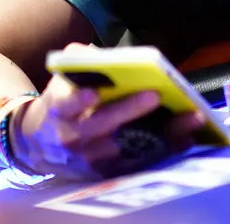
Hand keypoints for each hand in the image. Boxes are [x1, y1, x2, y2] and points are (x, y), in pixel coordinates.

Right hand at [12, 70, 204, 180]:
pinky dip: (164, 150)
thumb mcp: (63, 77)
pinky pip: (140, 162)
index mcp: (60, 110)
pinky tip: (187, 137)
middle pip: (102, 126)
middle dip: (129, 111)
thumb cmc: (62, 100)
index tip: (94, 92)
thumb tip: (107, 56)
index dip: (78, 99)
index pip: (66, 104)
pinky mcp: (108, 173)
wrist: (41, 141)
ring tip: (188, 118)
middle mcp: (73, 138)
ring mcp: (91, 158)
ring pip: (127, 147)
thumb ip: (81, 60)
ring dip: (161, 134)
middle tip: (155, 95)